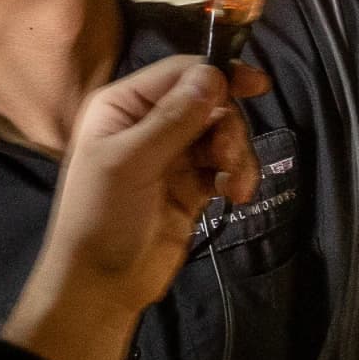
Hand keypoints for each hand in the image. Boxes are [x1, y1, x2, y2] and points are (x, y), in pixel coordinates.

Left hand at [5, 56, 258, 359]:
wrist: (101, 285)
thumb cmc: (102, 216)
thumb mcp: (131, 162)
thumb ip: (173, 118)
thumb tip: (214, 74)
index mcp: (123, 106)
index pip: (179, 73)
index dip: (219, 74)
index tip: (258, 85)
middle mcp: (147, 124)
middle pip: (208, 102)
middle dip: (228, 126)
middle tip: (227, 156)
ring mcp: (170, 156)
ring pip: (220, 135)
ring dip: (236, 155)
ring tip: (236, 186)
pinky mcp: (190, 187)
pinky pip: (223, 166)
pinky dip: (234, 176)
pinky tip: (234, 196)